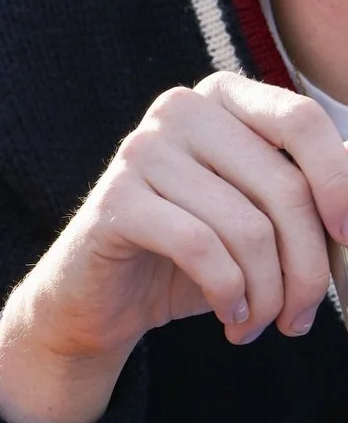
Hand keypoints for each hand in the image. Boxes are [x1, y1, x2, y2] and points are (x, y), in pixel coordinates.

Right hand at [0, 76, 347, 422]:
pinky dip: (228, 294)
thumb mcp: (260, 221)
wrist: (99, 297)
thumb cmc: (191, 257)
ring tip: (260, 325)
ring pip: (247, 227)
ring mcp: (141, 150)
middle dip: (306, 268)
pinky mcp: (115, 199)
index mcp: (222, 98)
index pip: (301, 121)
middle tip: (301, 318)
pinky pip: (200, 247)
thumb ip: (312, 200)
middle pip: (283, 187)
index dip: (340, 181)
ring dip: (267, 295)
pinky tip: (229, 318)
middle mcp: (180, 109)